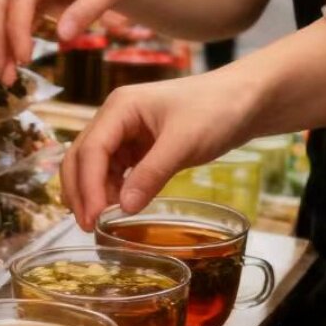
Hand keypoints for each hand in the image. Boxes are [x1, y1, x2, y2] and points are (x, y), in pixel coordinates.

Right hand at [61, 71, 255, 230]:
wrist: (245, 99)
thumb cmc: (216, 109)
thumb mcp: (184, 142)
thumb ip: (152, 173)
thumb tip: (123, 208)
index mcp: (119, 107)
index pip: (91, 149)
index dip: (88, 185)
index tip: (93, 218)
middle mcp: (115, 118)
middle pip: (82, 156)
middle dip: (80, 190)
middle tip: (88, 226)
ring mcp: (126, 132)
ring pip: (95, 165)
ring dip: (93, 192)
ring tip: (101, 223)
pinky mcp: (140, 146)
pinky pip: (116, 169)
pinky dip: (112, 189)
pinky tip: (119, 208)